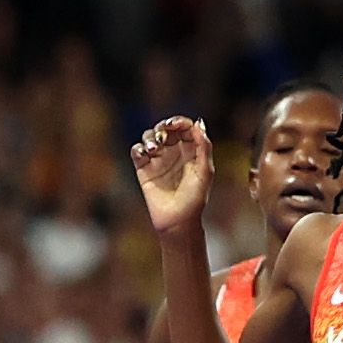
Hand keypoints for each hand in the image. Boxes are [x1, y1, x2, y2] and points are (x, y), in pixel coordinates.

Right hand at [131, 117, 211, 235]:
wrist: (177, 220)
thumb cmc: (195, 199)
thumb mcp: (205, 171)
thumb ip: (204, 146)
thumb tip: (198, 122)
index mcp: (191, 151)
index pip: (184, 128)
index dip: (178, 121)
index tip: (174, 124)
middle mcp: (174, 153)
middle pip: (165, 128)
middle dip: (162, 126)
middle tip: (163, 135)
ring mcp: (158, 160)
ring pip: (149, 137)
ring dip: (150, 137)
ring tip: (154, 149)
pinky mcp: (143, 169)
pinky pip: (137, 151)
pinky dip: (139, 148)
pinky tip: (145, 155)